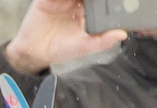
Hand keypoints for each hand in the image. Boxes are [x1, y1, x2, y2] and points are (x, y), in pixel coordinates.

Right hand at [5, 0, 127, 74]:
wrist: (34, 53)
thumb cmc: (59, 49)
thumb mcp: (83, 47)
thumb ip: (102, 41)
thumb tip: (122, 35)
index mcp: (85, 10)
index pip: (99, 0)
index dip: (107, 0)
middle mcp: (74, 2)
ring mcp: (60, 0)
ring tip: (83, 1)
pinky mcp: (46, 0)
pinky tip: (65, 1)